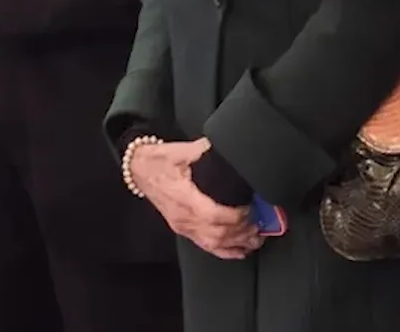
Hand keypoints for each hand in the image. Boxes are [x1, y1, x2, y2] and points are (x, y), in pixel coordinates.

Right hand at [127, 138, 261, 260]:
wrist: (138, 169)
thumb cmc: (157, 160)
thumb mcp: (182, 150)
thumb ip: (206, 151)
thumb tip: (228, 148)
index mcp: (183, 197)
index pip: (214, 214)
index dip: (236, 216)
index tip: (251, 208)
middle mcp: (183, 217)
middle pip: (218, 233)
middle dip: (243, 231)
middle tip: (261, 223)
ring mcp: (183, 226)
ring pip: (214, 243)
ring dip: (238, 243)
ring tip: (256, 237)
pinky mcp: (183, 229)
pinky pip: (206, 246)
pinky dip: (225, 251)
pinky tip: (240, 250)